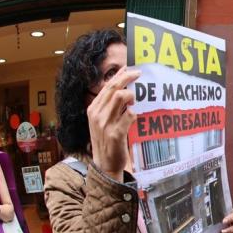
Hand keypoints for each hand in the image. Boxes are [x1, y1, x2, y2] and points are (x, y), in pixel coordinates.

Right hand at [88, 67, 139, 181]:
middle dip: (127, 77)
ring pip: (121, 98)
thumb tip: (124, 88)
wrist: (105, 164)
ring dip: (132, 95)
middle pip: (114, 88)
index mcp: (93, 109)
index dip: (119, 76)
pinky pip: (130, 115)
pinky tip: (136, 116)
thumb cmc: (106, 140)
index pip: (106, 87)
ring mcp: (105, 124)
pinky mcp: (116, 133)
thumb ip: (110, 106)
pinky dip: (135, 113)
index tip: (129, 68)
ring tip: (136, 100)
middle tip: (139, 73)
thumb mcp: (102, 121)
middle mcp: (97, 114)